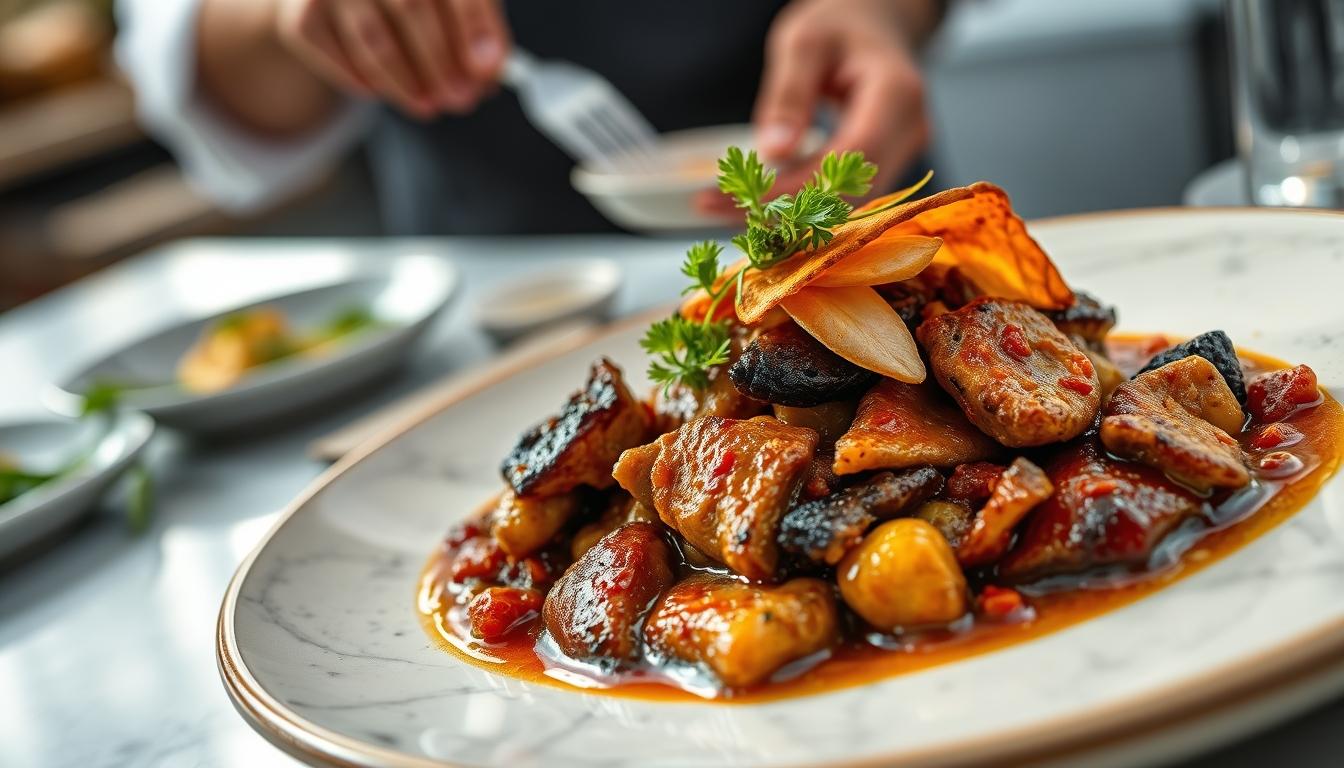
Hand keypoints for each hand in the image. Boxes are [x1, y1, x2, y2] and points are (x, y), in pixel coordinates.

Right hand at [273, 0, 510, 117]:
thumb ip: (472, 26)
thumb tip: (489, 73)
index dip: (474, 27)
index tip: (488, 70)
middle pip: (412, 7)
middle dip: (441, 63)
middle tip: (461, 99)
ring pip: (374, 41)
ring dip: (407, 83)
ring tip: (429, 105)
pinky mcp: (300, 13)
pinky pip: (339, 58)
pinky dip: (368, 81)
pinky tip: (387, 89)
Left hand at [698, 0, 932, 214]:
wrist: (875, 24)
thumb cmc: (840, 25)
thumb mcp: (804, 42)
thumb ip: (790, 94)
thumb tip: (775, 152)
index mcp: (896, 94)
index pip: (848, 158)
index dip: (797, 187)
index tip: (741, 199)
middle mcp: (910, 130)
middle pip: (851, 191)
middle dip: (785, 208)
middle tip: (718, 207)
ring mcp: (903, 150)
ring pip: (848, 202)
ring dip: (790, 211)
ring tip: (728, 206)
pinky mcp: (888, 163)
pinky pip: (845, 195)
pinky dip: (802, 201)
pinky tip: (760, 198)